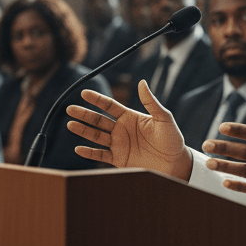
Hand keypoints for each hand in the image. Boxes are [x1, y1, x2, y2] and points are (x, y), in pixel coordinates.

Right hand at [66, 81, 191, 179]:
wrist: (175, 162)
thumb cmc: (172, 138)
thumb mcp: (163, 118)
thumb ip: (151, 102)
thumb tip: (142, 82)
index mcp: (130, 117)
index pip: (109, 106)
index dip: (97, 99)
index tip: (84, 93)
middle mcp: (121, 129)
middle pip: (98, 120)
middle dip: (84, 114)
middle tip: (70, 109)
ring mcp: (119, 144)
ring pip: (96, 136)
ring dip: (83, 131)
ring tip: (71, 125)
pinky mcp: (119, 159)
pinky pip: (101, 155)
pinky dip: (89, 153)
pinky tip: (78, 148)